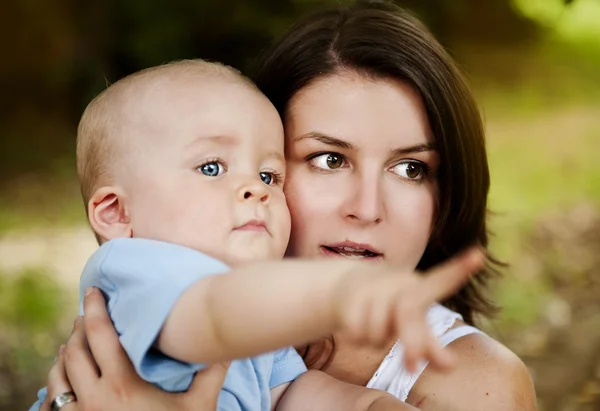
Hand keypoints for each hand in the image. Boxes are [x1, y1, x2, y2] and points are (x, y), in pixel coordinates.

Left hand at [41, 289, 229, 410]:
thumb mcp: (200, 406)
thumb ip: (212, 372)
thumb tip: (227, 344)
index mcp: (123, 385)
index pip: (100, 335)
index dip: (95, 309)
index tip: (94, 291)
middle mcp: (95, 399)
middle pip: (74, 351)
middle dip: (79, 327)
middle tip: (88, 313)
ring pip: (58, 375)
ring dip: (64, 353)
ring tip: (73, 341)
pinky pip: (53, 402)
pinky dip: (56, 382)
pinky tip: (64, 376)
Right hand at [336, 247, 483, 372]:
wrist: (347, 286)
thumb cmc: (390, 306)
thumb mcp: (411, 323)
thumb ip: (431, 345)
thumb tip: (450, 366)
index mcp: (418, 289)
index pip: (441, 281)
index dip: (458, 270)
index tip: (478, 256)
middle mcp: (398, 284)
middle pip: (407, 313)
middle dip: (410, 341)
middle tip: (411, 367)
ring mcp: (372, 288)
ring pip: (378, 334)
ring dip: (376, 340)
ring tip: (374, 326)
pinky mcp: (350, 298)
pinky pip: (357, 334)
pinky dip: (358, 337)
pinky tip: (357, 324)